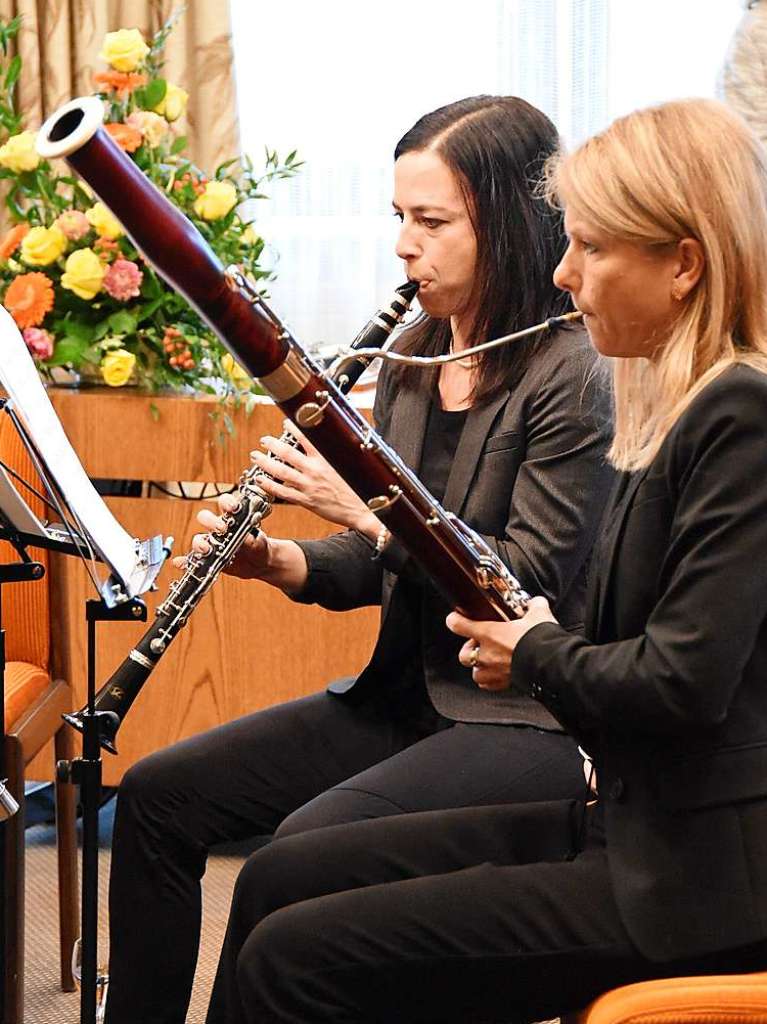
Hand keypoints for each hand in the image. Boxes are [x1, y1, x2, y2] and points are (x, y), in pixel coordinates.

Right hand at [171, 491, 269, 580]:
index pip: (224, 502)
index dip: (227, 502)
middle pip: (205, 517)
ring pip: (198, 538)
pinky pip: (192, 559)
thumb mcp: (258, 542)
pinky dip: (185, 561)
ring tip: (206, 549)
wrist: (259, 562)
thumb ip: (250, 540)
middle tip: (221, 529)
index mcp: (231, 517)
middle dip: (210, 521)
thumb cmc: (258, 546)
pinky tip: (180, 563)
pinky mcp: (207, 558)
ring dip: (199, 543)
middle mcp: (218, 527)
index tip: (233, 508)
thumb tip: (246, 540)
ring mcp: (211, 542)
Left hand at [250, 422, 376, 534]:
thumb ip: (335, 453)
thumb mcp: (350, 463)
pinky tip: (260, 480)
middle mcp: (315, 470)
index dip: (293, 428)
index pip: (306, 437)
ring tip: (256, 456)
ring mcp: (309, 486)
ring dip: (265, 463)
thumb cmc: (360, 487)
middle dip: (272, 444)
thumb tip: (329, 441)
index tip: (285, 422)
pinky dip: (269, 485)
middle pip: (287, 453)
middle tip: (264, 440)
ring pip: (281, 472)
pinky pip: (283, 492)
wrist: (364, 509)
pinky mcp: (307, 501)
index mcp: (326, 458)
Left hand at [446, 596, 556, 690]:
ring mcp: (494, 671)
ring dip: (480, 666)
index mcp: (490, 634)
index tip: (454, 619)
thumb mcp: (539, 614)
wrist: (552, 664)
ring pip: (475, 673)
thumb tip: (535, 603)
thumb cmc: (542, 640)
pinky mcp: (505, 684)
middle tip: (480, 643)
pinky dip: (492, 680)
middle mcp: (487, 654)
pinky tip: (499, 674)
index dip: (454, 620)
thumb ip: (534, 606)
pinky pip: (490, 685)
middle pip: (463, 655)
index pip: (459, 625)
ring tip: (489, 660)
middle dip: (469, 649)